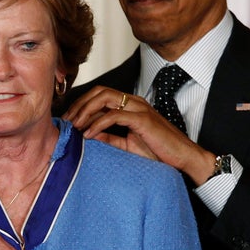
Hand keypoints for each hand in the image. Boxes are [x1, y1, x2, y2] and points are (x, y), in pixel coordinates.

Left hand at [63, 86, 215, 185]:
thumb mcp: (128, 145)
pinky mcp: (143, 119)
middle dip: (79, 104)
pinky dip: (98, 123)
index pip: (101, 95)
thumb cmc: (160, 152)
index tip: (68, 120)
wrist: (184, 158)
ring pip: (104, 98)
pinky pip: (114, 115)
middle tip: (66, 122)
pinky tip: (88, 134)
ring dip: (85, 111)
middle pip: (99, 91)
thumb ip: (110, 137)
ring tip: (74, 126)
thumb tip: (87, 135)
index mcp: (131, 105)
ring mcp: (139, 108)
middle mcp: (134, 102)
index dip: (82, 104)